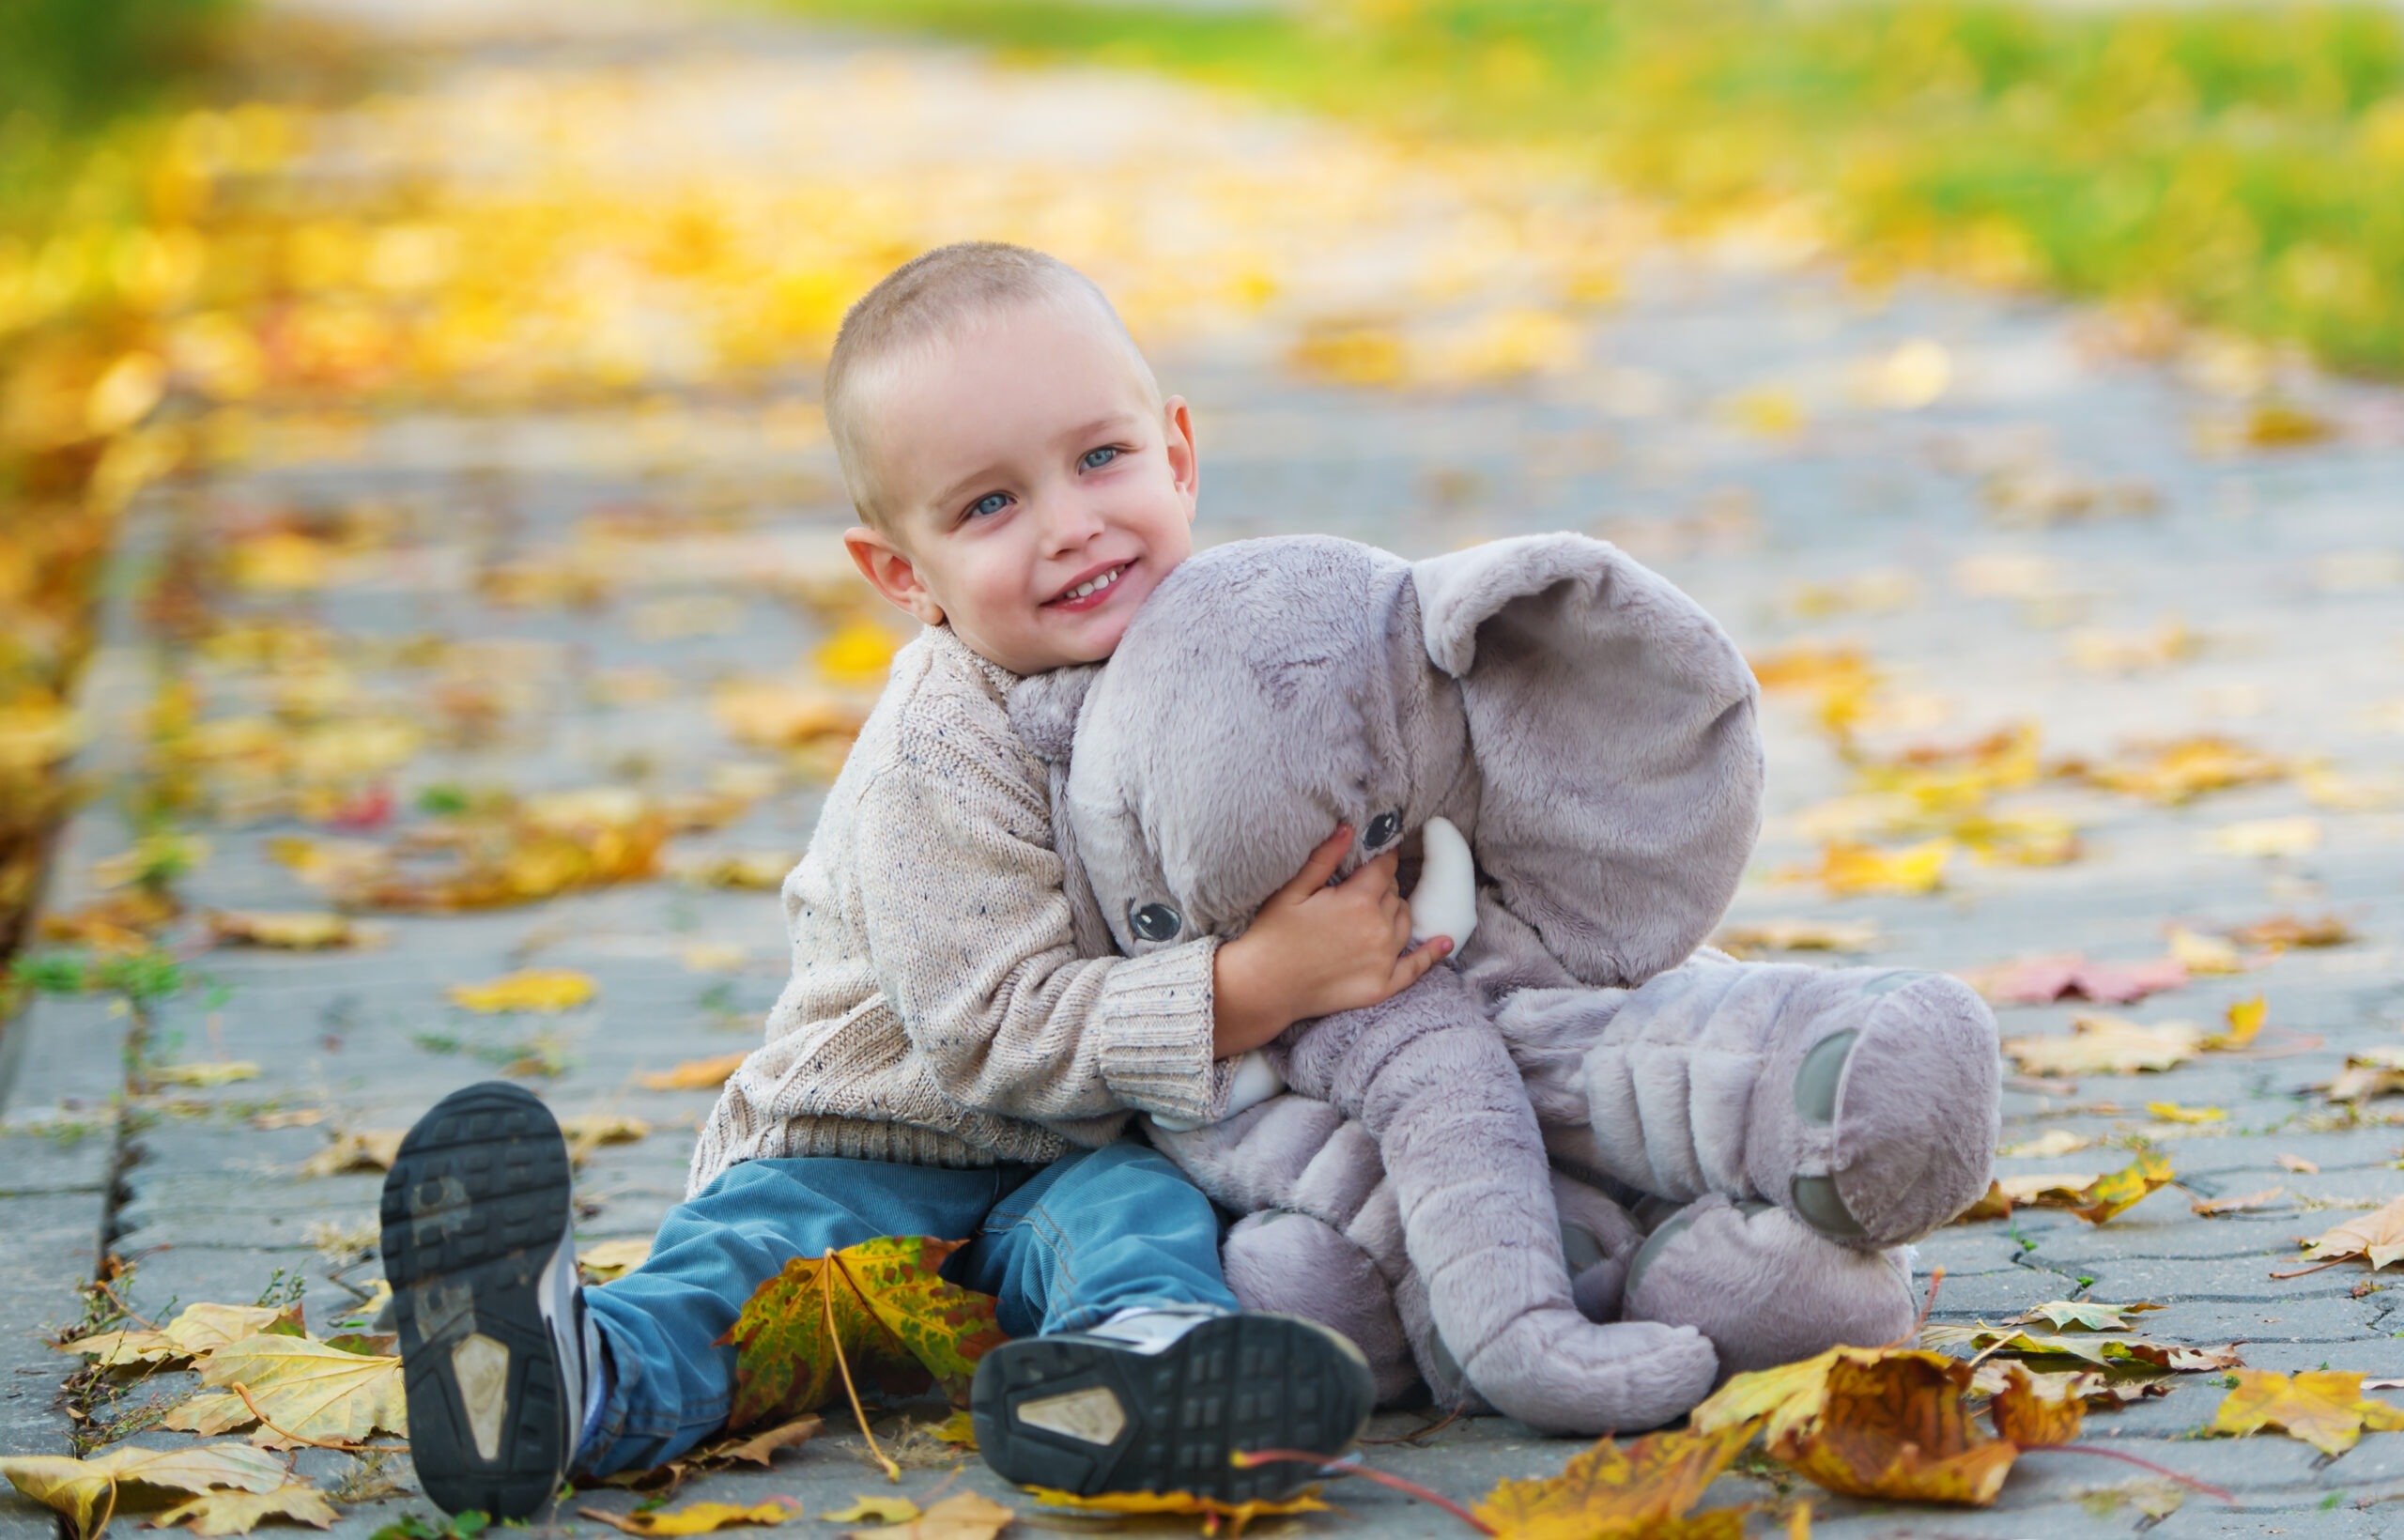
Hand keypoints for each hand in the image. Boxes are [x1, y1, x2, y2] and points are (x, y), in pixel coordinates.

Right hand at [1211, 825, 1451, 1056]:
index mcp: (1358, 900)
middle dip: (1382, 886)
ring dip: (1395, 912)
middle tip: (1360, 888)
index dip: (1382, 858)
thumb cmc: (1272, 935)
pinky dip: (1432, 954)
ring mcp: (1384, 960)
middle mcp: (1379, 929)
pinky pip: (1416, 967)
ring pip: (1405, 922)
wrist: (1263, 988)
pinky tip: (1444, 942)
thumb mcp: (1293, 890)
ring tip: (1375, 911)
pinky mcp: (1382, 986)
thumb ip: (1325, 858)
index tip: (1379, 853)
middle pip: (1395, 895)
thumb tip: (1350, 828)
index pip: (1385, 868)